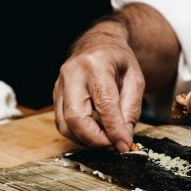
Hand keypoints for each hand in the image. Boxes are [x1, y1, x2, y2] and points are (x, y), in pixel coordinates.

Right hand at [53, 21, 144, 151]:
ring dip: (85, 140)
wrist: (98, 44)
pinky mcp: (55, 95)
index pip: (104, 104)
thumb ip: (131, 108)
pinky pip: (61, 122)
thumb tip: (123, 137)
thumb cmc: (118, 61)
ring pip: (65, 124)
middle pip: (76, 117)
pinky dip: (77, 134)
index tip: (123, 145)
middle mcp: (73, 74)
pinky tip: (93, 135)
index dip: (114, 129)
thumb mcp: (135, 79)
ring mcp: (60, 84)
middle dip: (95, 139)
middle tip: (112, 146)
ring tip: (105, 141)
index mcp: (96, 64)